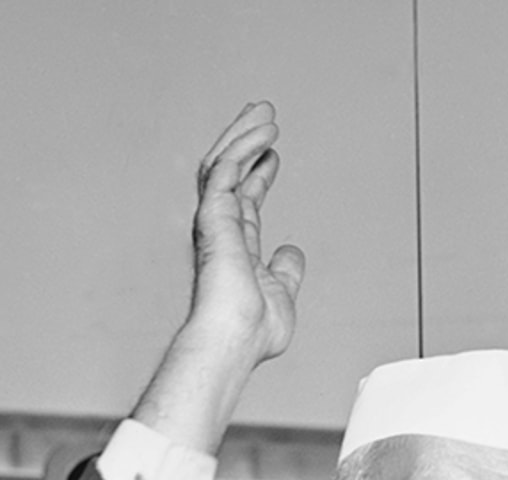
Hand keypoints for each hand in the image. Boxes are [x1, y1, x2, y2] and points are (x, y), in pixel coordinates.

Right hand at [131, 103, 306, 452]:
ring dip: (245, 134)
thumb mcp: (282, 296)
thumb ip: (286, 272)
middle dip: (247, 142)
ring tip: (265, 112)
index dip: (259, 175)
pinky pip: (228, 169)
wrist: (236, 340)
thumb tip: (292, 253)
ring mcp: (216, 221)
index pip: (247, 202)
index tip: (272, 154)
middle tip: (264, 116)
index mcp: (237, 249)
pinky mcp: (215, 215)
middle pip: (232, 174)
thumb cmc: (252, 333)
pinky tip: (266, 131)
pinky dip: (246, 147)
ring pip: (226, 163)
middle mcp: (223, 231)